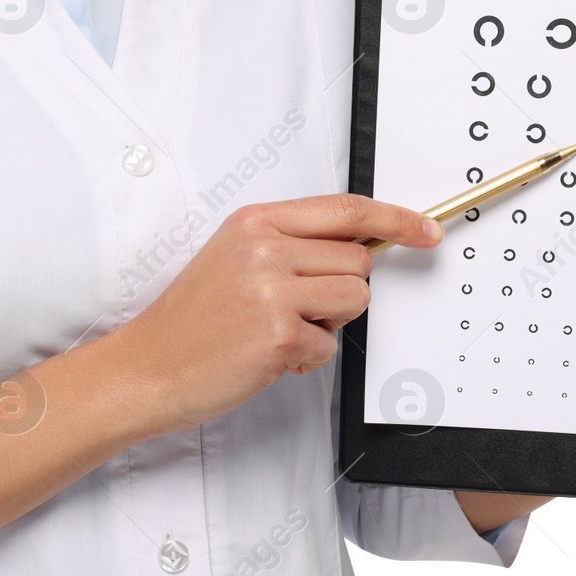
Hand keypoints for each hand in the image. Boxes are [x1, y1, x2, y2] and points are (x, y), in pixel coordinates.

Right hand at [119, 194, 442, 434]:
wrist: (149, 365)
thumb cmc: (193, 319)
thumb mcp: (235, 257)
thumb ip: (292, 244)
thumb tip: (361, 247)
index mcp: (256, 221)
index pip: (346, 210)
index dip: (396, 220)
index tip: (427, 230)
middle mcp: (265, 248)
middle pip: (358, 262)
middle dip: (341, 292)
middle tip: (295, 308)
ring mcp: (273, 290)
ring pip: (355, 301)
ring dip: (328, 325)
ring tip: (280, 330)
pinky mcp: (279, 334)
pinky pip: (330, 345)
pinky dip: (307, 357)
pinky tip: (268, 354)